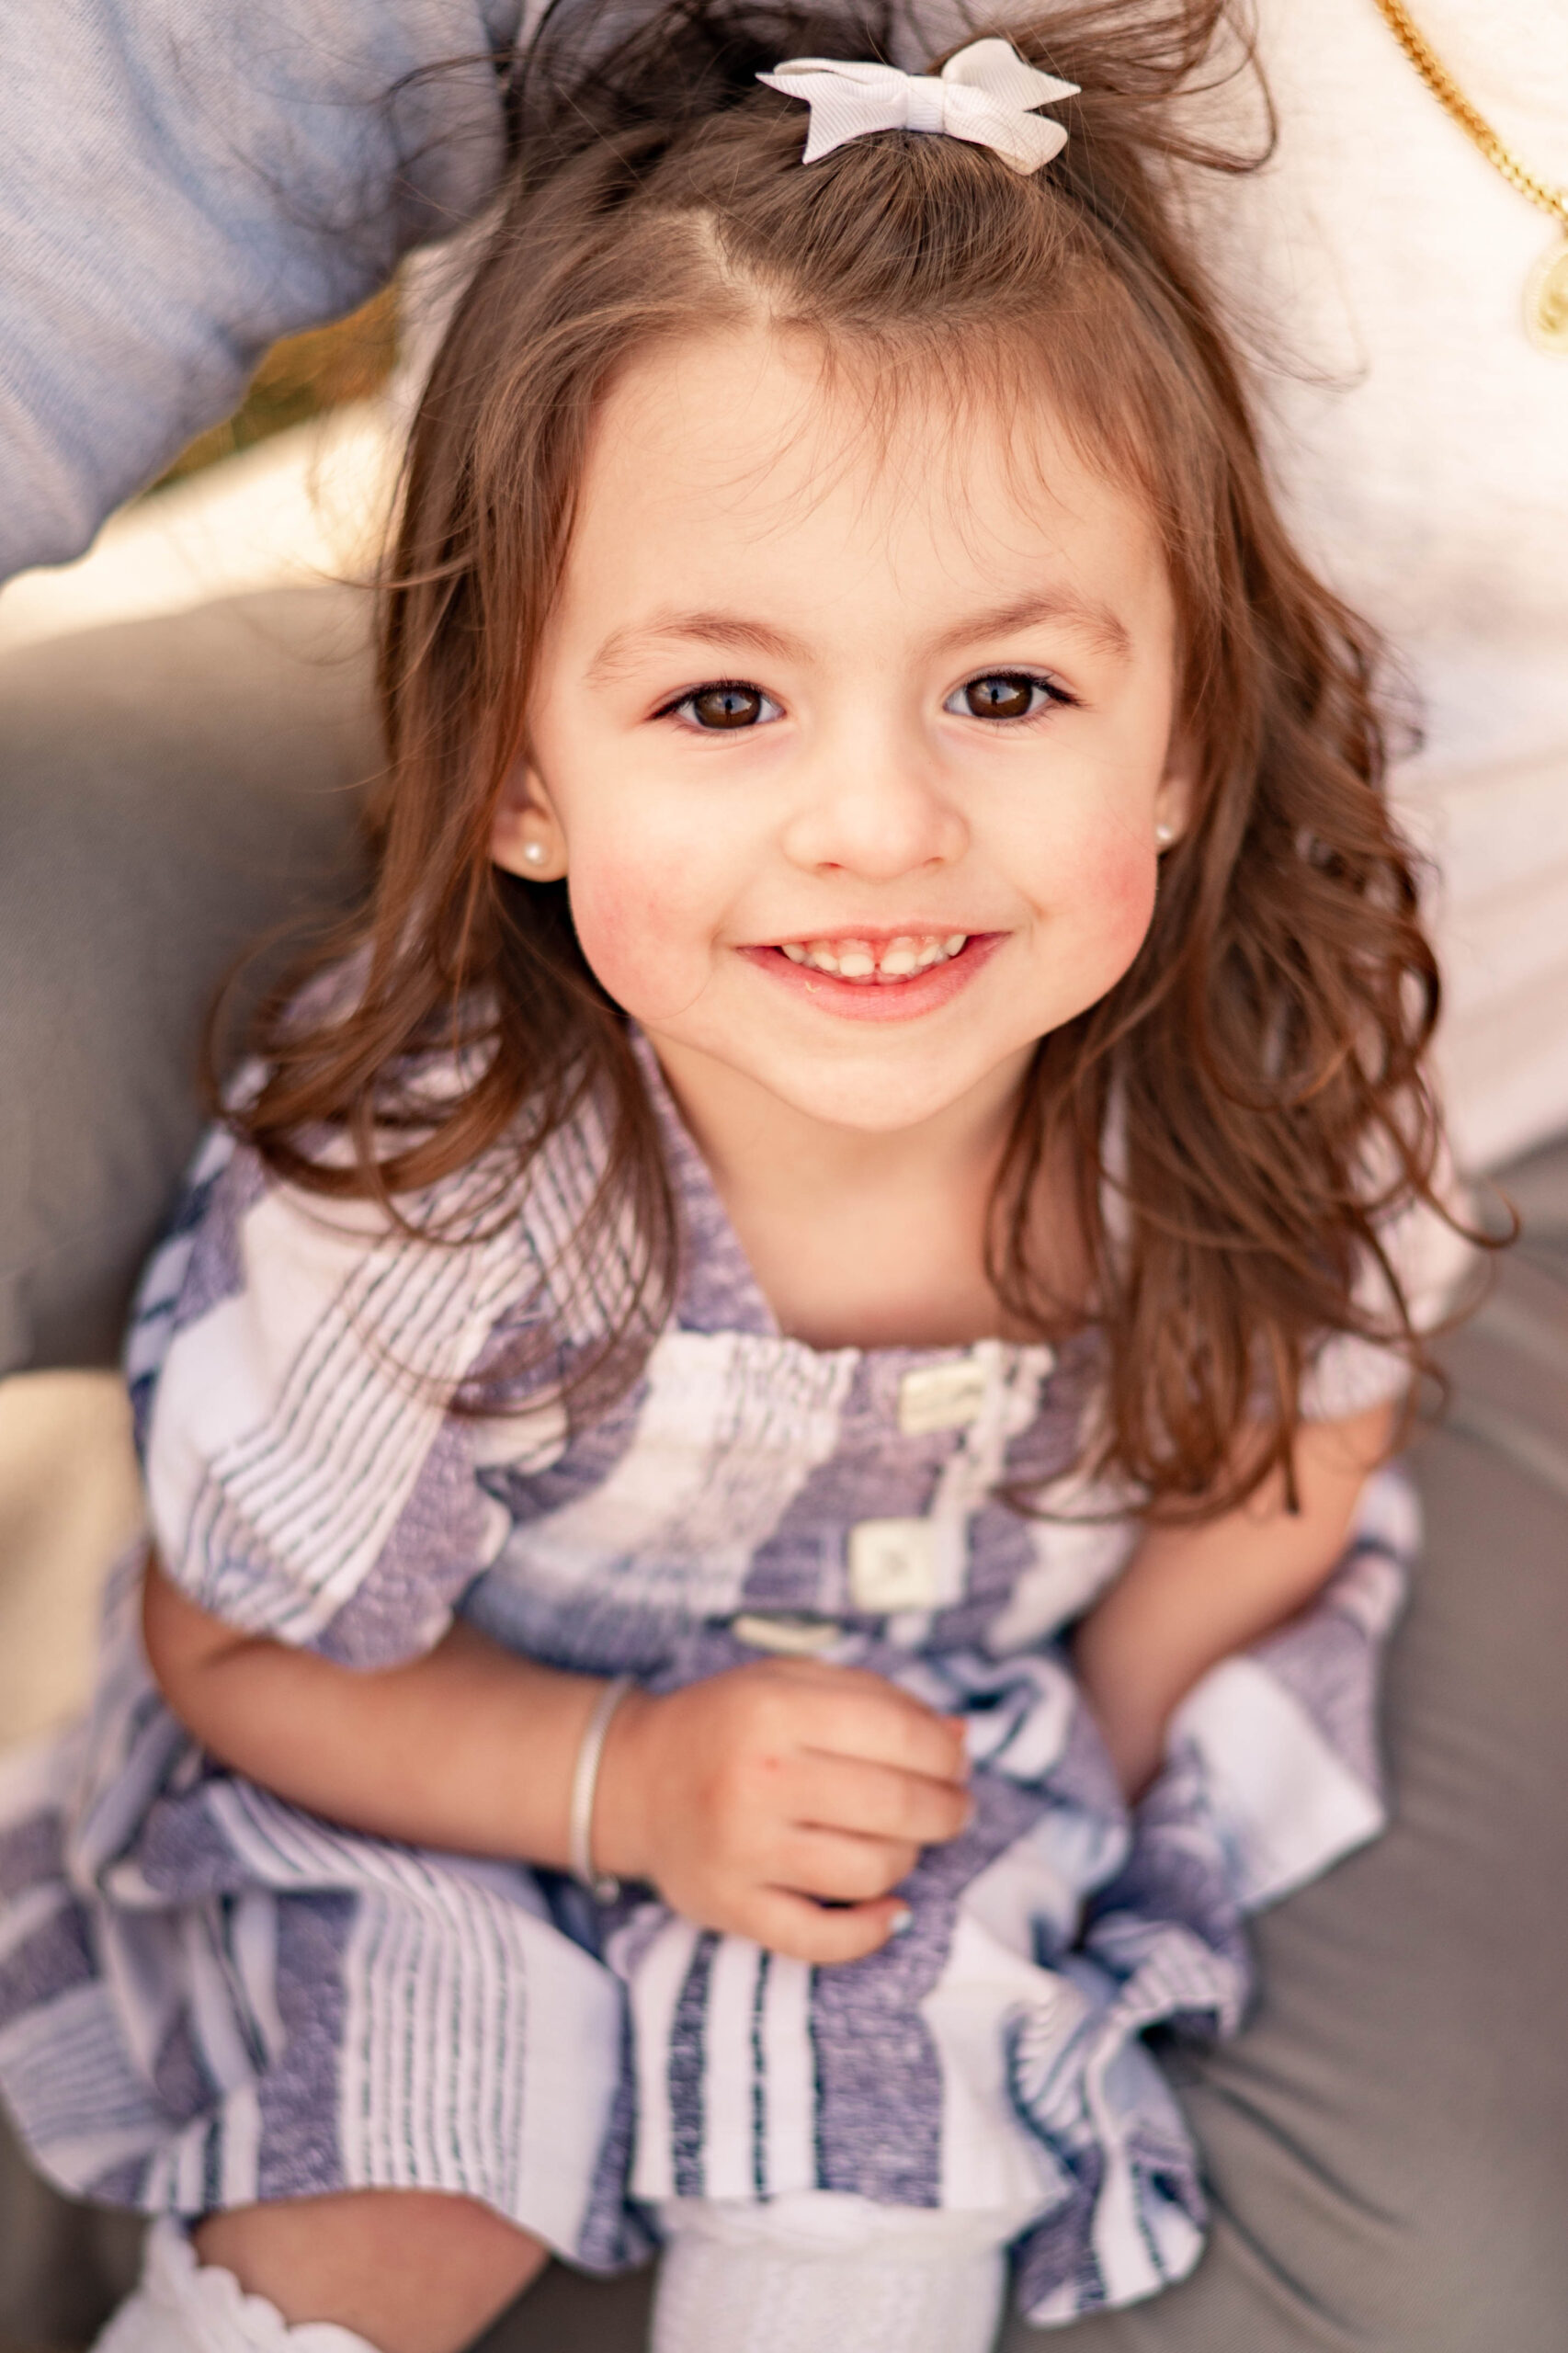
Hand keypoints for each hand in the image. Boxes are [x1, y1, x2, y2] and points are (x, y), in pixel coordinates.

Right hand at [594, 1658, 971, 1962]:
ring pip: (871, 1870)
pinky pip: (822, 1939)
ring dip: (911, 1858)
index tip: (955, 1762)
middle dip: (947, 1810)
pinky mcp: (732, 1908)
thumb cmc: (728, 1724)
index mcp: (774, 1710)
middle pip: (895, 1806)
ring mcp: (743, 1851)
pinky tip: (893, 1911)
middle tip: (955, 1808)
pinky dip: (872, 1932)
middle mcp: (757, 1780)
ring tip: (907, 1841)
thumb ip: (876, 1698)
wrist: (634, 1780)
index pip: (899, 1735)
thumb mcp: (789, 1681)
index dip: (946, 1753)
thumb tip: (962, 1737)